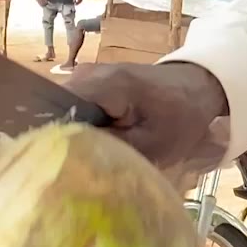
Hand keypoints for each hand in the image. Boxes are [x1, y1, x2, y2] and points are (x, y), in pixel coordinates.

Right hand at [64, 61, 229, 173]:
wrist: (195, 88)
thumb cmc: (180, 118)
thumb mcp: (152, 144)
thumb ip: (109, 149)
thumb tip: (69, 159)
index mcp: (102, 85)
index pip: (55, 112)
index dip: (51, 141)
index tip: (55, 169)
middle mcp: (85, 74)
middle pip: (53, 112)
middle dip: (57, 142)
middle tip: (64, 172)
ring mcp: (84, 77)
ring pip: (60, 112)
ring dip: (67, 138)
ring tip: (73, 164)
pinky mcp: (89, 84)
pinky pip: (72, 109)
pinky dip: (77, 130)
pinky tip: (84, 150)